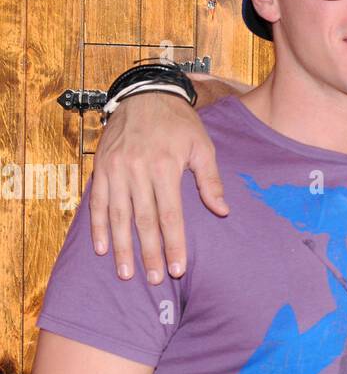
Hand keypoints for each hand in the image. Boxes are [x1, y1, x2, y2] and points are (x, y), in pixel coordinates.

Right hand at [89, 90, 228, 283]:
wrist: (145, 93)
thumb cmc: (179, 123)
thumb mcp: (203, 146)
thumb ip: (210, 181)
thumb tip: (222, 212)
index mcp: (165, 167)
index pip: (170, 216)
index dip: (173, 245)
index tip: (177, 269)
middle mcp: (137, 170)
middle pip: (143, 221)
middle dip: (149, 253)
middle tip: (153, 280)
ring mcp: (116, 169)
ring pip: (117, 215)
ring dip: (121, 247)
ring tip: (126, 273)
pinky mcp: (101, 167)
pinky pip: (96, 202)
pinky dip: (97, 226)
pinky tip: (101, 248)